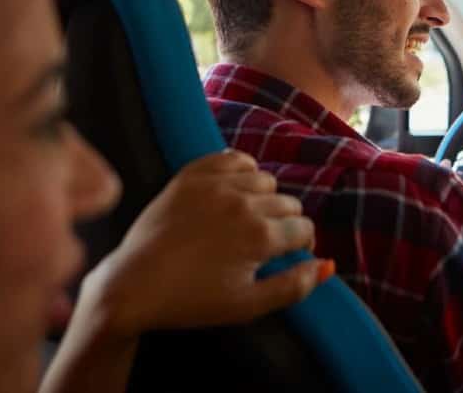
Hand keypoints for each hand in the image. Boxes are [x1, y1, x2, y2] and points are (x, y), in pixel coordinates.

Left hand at [82, 150, 331, 337]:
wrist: (133, 286)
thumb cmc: (191, 301)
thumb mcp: (248, 305)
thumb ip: (294, 286)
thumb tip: (328, 265)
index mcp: (260, 236)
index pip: (304, 228)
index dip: (301, 244)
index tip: (289, 254)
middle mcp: (243, 203)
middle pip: (288, 203)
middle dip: (285, 223)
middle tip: (265, 242)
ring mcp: (216, 184)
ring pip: (264, 179)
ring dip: (264, 197)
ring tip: (247, 218)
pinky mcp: (192, 175)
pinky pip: (233, 157)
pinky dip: (241, 170)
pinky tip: (233, 190)